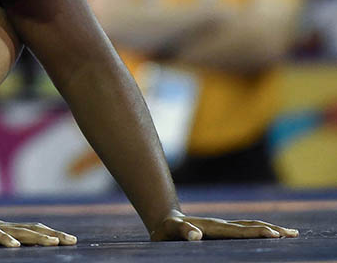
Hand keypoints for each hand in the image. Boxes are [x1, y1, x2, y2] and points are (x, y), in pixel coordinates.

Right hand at [0, 211, 76, 248]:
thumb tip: (16, 251)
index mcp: (5, 230)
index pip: (32, 230)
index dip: (51, 233)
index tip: (70, 240)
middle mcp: (1, 227)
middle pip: (31, 230)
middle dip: (53, 236)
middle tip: (72, 241)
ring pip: (17, 232)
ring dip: (36, 237)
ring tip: (53, 243)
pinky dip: (5, 239)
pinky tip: (16, 246)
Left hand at [150, 212, 297, 240]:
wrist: (164, 221)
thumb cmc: (166, 230)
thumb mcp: (170, 230)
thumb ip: (182, 231)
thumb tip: (196, 236)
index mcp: (212, 228)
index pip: (239, 231)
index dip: (257, 233)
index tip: (275, 235)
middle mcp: (221, 225)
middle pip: (250, 226)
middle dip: (271, 229)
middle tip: (293, 235)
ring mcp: (223, 227)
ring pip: (251, 226)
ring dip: (270, 228)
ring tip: (291, 234)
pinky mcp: (223, 231)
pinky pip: (246, 230)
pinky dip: (260, 231)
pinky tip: (272, 235)